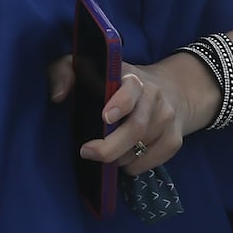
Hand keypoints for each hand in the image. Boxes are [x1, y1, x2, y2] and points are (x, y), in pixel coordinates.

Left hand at [49, 56, 186, 173]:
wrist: (168, 88)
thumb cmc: (115, 81)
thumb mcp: (87, 67)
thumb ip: (64, 72)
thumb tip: (58, 95)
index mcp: (131, 77)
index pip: (131, 89)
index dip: (120, 103)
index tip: (105, 118)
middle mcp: (154, 95)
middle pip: (137, 127)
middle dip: (111, 146)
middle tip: (88, 152)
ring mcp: (167, 117)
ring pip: (143, 145)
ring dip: (120, 156)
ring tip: (104, 153)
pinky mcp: (175, 137)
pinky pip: (155, 159)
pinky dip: (135, 165)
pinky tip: (123, 160)